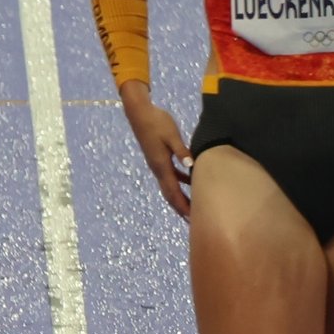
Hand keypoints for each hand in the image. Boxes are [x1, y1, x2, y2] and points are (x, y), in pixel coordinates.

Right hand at [121, 86, 191, 217]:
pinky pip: (171, 175)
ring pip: (170, 186)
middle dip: (181, 207)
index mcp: (161, 165)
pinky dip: (180, 182)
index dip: (182, 205)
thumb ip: (182, 151)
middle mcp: (158, 168)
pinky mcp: (159, 158)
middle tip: (193, 221)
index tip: (191, 218)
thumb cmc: (157, 122)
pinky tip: (191, 181)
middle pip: (170, 193)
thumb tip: (191, 166)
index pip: (173, 191)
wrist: (140, 113)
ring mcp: (157, 164)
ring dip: (180, 197)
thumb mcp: (172, 136)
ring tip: (193, 207)